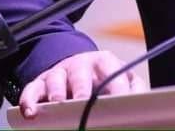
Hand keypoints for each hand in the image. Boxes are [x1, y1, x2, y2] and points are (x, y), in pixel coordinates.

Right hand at [19, 50, 147, 118]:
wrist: (76, 67)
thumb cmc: (100, 78)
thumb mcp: (120, 78)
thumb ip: (133, 88)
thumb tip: (145, 102)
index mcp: (105, 62)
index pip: (113, 74)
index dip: (116, 89)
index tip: (119, 103)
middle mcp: (81, 64)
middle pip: (81, 73)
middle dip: (82, 87)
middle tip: (83, 101)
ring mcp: (59, 72)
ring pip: (55, 79)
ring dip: (56, 92)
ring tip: (58, 104)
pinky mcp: (40, 82)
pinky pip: (32, 90)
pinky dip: (30, 100)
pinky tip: (32, 112)